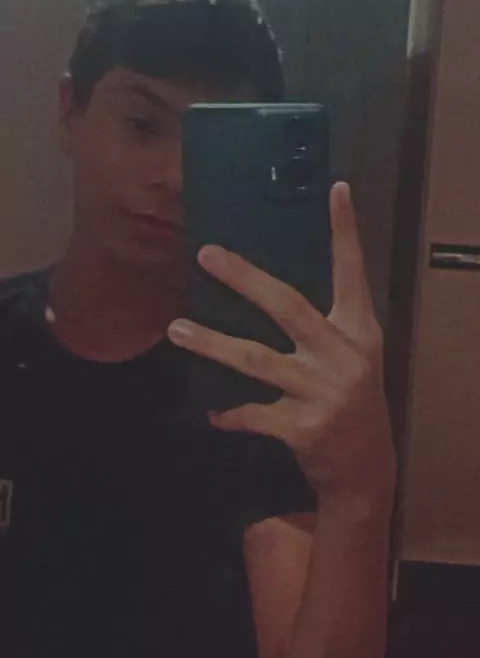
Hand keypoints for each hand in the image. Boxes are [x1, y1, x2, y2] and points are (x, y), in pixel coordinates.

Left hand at [167, 182, 395, 514]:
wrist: (365, 468)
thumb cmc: (351, 402)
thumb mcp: (352, 358)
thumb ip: (323, 326)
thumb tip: (266, 292)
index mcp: (359, 332)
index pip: (352, 272)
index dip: (345, 231)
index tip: (336, 189)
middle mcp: (344, 355)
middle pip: (288, 306)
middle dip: (245, 279)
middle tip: (207, 255)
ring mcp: (324, 391)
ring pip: (255, 359)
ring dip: (212, 344)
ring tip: (177, 329)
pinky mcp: (303, 427)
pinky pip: (252, 413)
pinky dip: (229, 413)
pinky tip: (212, 412)